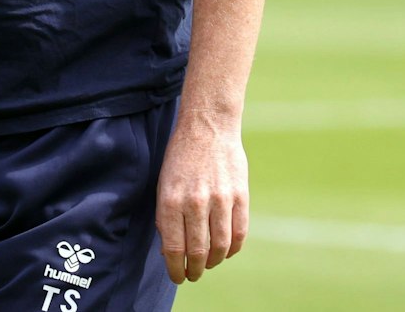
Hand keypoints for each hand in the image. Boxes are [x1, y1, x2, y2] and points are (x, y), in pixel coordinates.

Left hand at [155, 116, 248, 283]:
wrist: (207, 127)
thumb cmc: (180, 159)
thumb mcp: (163, 186)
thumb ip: (166, 219)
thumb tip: (170, 252)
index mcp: (171, 200)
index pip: (174, 249)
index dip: (175, 269)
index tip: (177, 276)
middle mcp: (195, 202)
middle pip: (197, 252)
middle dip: (194, 270)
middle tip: (192, 275)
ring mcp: (220, 199)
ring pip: (220, 246)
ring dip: (213, 262)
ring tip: (207, 264)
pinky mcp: (241, 195)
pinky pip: (240, 233)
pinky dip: (232, 249)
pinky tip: (225, 251)